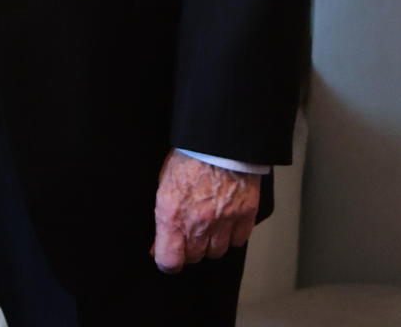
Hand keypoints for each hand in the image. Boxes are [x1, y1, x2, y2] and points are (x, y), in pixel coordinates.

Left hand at [151, 150, 258, 271]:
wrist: (220, 140)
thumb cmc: (189, 157)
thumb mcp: (164, 185)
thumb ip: (162, 218)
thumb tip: (156, 245)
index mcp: (172, 214)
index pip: (169, 260)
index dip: (166, 261)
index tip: (168, 255)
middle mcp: (198, 222)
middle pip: (194, 257)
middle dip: (189, 247)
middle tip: (189, 229)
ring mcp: (223, 221)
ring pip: (216, 252)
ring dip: (211, 242)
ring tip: (208, 222)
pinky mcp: (245, 216)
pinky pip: (238, 241)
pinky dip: (232, 234)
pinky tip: (226, 219)